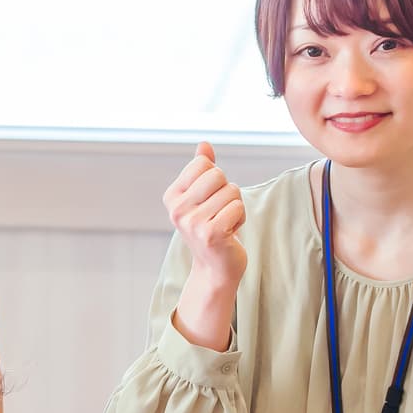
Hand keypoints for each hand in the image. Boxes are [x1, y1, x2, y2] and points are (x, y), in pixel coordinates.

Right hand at [164, 142, 246, 289]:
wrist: (215, 268)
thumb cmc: (212, 227)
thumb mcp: (204, 197)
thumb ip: (202, 170)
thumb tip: (204, 144)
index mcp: (172, 196)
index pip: (203, 164)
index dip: (215, 178)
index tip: (210, 200)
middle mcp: (177, 209)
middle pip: (217, 175)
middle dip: (227, 191)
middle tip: (219, 213)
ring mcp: (193, 223)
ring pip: (231, 192)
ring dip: (235, 207)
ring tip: (224, 224)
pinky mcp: (211, 234)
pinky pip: (238, 207)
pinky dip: (240, 218)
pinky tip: (229, 233)